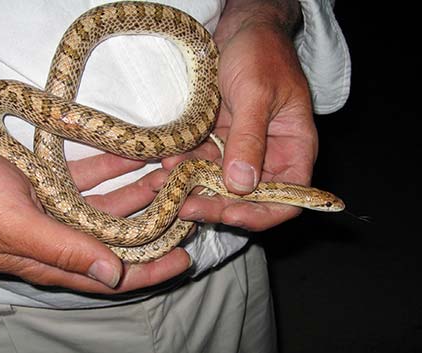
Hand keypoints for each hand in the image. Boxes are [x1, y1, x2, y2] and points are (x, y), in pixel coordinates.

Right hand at [0, 122, 190, 293]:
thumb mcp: (12, 224)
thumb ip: (62, 250)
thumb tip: (113, 276)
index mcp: (47, 258)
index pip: (109, 275)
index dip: (148, 270)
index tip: (184, 258)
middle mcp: (55, 235)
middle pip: (116, 236)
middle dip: (152, 222)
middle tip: (186, 205)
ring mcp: (51, 205)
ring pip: (107, 203)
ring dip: (137, 190)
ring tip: (170, 173)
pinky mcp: (45, 178)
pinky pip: (87, 174)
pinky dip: (111, 165)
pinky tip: (135, 153)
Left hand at [163, 0, 317, 230]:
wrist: (241, 29)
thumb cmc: (261, 53)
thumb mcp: (256, 93)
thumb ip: (250, 138)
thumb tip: (241, 184)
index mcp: (294, 150)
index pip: (287, 199)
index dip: (260, 214)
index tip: (229, 215)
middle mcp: (270, 156)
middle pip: (248, 198)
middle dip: (216, 206)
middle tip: (185, 206)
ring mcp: (242, 150)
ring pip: (220, 184)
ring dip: (194, 188)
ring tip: (167, 183)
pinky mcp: (219, 141)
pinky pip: (202, 161)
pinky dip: (185, 165)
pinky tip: (168, 162)